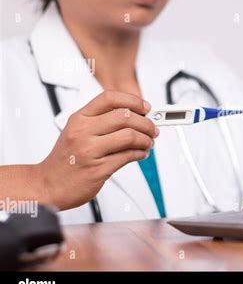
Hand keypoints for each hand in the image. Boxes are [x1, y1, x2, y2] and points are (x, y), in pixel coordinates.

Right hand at [38, 91, 158, 209]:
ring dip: (146, 139)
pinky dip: (140, 153)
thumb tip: (136, 114)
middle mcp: (83, 132)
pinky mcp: (98, 169)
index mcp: (79, 118)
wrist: (48, 184)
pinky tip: (142, 153)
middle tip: (153, 129)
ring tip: (149, 143)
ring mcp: (90, 151)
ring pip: (129, 136)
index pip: (109, 98)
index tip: (146, 107)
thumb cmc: (67, 158)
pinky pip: (128, 157)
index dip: (133, 100)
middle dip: (146, 123)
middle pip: (124, 116)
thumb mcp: (77, 131)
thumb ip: (102, 120)